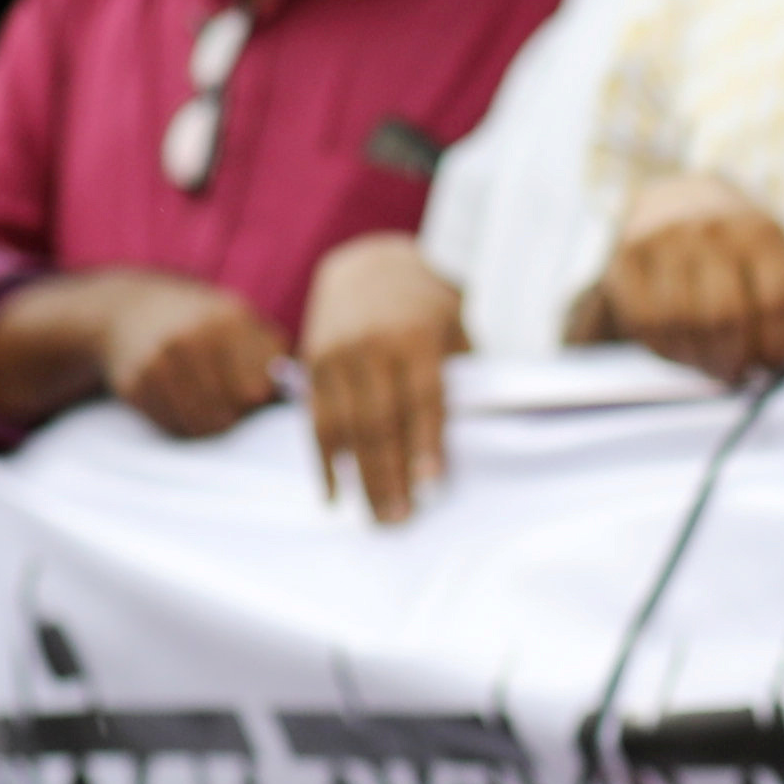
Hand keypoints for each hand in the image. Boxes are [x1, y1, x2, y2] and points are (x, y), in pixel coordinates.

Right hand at [90, 275, 285, 441]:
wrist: (130, 308)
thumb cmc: (200, 320)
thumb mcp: (238, 318)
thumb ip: (272, 351)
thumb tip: (305, 394)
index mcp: (227, 320)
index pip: (255, 392)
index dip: (257, 400)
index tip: (252, 392)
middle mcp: (191, 339)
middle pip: (228, 413)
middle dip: (233, 414)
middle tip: (227, 400)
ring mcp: (159, 361)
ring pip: (201, 426)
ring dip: (209, 423)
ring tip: (207, 402)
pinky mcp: (136, 383)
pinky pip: (172, 426)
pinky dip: (181, 422)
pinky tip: (179, 400)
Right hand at [302, 232, 468, 524]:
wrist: (368, 264)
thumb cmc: (426, 307)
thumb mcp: (454, 328)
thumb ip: (458, 376)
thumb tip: (471, 437)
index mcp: (414, 336)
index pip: (422, 398)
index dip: (426, 442)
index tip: (431, 483)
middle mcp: (370, 345)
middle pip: (379, 421)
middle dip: (390, 474)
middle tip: (400, 519)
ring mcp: (336, 354)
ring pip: (343, 427)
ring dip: (358, 478)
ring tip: (375, 516)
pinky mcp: (312, 364)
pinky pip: (315, 421)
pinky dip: (324, 462)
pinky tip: (335, 495)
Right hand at [603, 174, 783, 386]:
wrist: (674, 200)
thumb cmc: (731, 246)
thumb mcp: (767, 257)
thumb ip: (776, 305)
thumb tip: (773, 364)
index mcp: (760, 230)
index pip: (775, 300)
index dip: (775, 344)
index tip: (771, 365)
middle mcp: (712, 228)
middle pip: (725, 314)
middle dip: (733, 357)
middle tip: (735, 373)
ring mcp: (666, 238)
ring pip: (681, 321)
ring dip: (698, 357)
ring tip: (709, 364)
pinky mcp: (627, 254)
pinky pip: (645, 320)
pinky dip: (665, 348)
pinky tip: (680, 349)